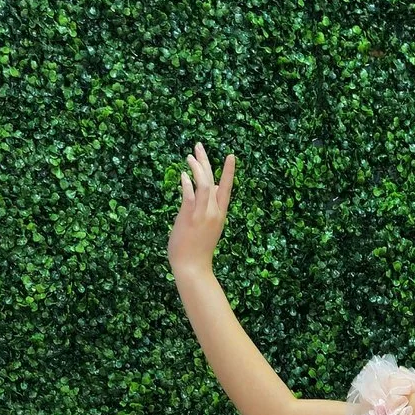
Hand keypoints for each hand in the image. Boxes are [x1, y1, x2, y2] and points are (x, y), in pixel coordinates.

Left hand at [168, 141, 234, 276]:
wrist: (193, 268)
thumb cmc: (197, 249)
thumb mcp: (208, 226)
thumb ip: (209, 207)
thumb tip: (211, 189)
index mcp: (219, 214)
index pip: (226, 188)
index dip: (229, 172)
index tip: (231, 155)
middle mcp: (213, 212)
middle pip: (212, 181)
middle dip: (205, 162)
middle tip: (198, 146)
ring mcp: (202, 214)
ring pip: (203, 185)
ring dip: (196, 168)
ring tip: (189, 156)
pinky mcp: (190, 217)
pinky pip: (189, 196)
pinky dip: (187, 184)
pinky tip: (183, 175)